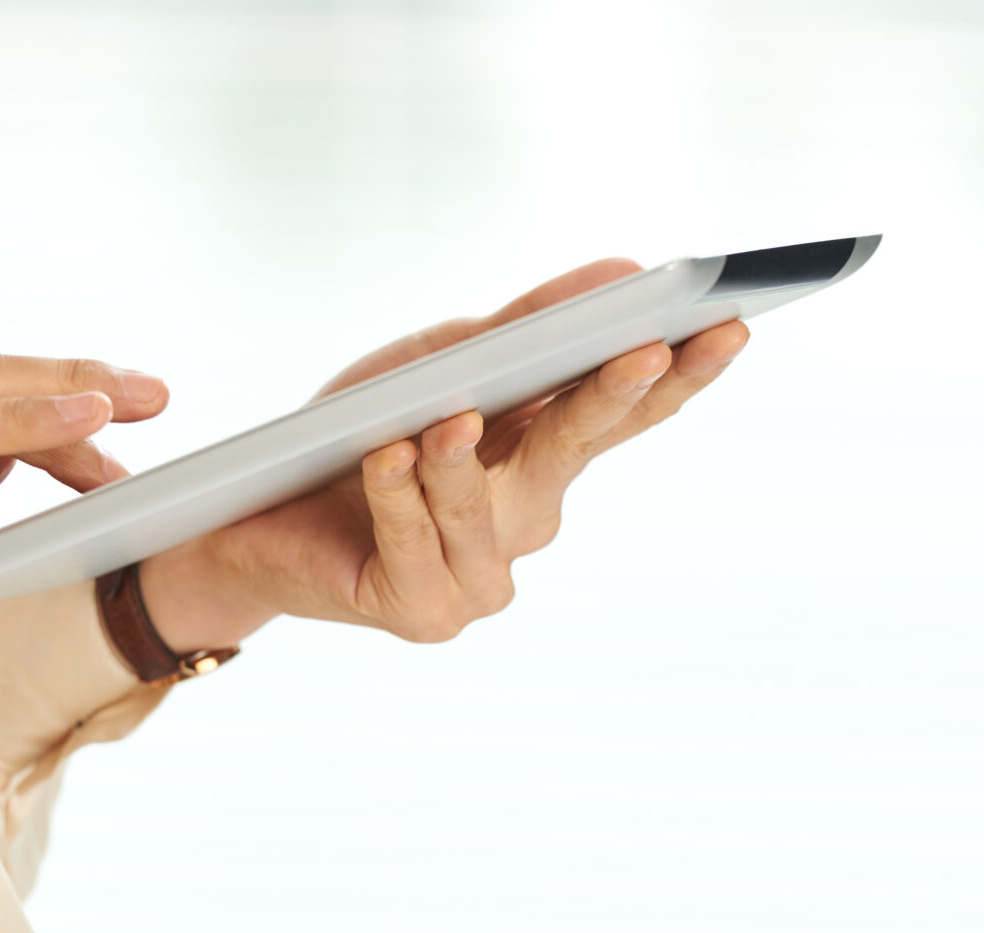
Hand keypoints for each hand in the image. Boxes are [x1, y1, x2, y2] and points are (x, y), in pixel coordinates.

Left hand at [135, 259, 748, 651]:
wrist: (253, 522)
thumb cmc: (355, 436)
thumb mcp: (435, 361)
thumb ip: (524, 327)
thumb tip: (621, 269)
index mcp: (544, 462)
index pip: (628, 415)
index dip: (683, 374)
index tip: (731, 323)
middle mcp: (527, 523)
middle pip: (577, 451)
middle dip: (611, 397)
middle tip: (644, 349)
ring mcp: (480, 579)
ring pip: (484, 504)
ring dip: (461, 458)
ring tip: (446, 418)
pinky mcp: (420, 611)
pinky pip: (414, 541)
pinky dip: (397, 494)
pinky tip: (387, 457)